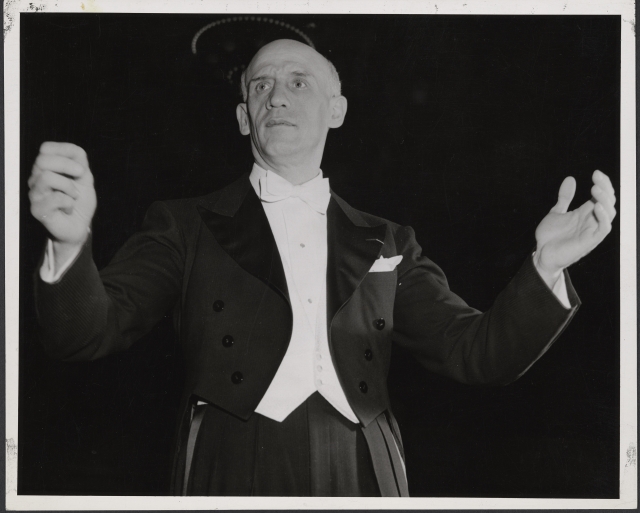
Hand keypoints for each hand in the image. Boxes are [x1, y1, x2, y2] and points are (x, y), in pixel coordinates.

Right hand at [28, 142, 96, 261]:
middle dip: (67, 166)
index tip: (80, 166)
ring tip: (74, 196)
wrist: (80, 226)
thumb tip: (72, 150)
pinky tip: (68, 208)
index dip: (64, 151)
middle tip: (80, 177)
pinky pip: (55, 198)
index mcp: (46, 169)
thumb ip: (80, 161)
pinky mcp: (37, 210)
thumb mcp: (85, 177)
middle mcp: (36, 179)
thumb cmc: (80, 201)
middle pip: (43, 159)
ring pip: (46, 177)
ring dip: (68, 186)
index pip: (45, 148)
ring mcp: (35, 194)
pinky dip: (69, 203)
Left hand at [534, 170, 615, 279]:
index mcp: (586, 213)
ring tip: (595, 189)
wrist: (541, 254)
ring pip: (610, 213)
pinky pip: (604, 229)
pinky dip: (603, 217)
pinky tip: (597, 206)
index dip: (603, 183)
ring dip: (605, 200)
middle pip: (609, 201)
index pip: (602, 195)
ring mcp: (592, 230)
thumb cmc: (550, 237)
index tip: (596, 173)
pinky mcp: (590, 241)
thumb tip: (570, 179)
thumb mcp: (556, 212)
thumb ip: (565, 198)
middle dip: (605, 187)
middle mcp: (592, 220)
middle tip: (596, 176)